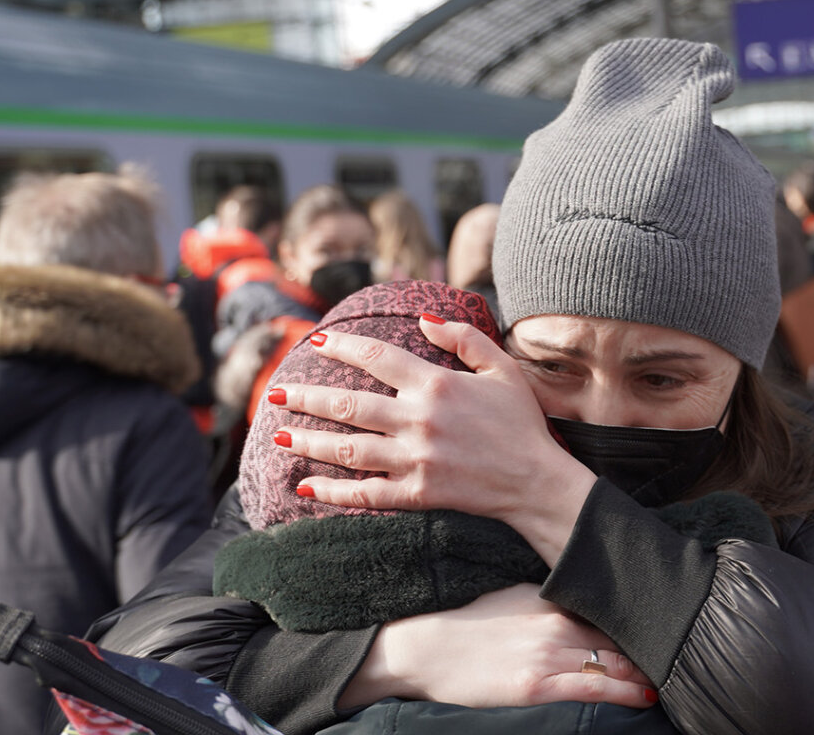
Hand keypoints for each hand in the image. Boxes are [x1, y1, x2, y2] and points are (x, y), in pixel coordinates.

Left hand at [267, 317, 598, 562]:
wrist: (538, 483)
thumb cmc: (522, 424)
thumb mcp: (502, 369)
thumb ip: (464, 339)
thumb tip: (425, 319)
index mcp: (437, 385)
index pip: (377, 357)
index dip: (343, 346)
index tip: (317, 340)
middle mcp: (419, 421)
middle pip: (348, 404)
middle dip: (306, 396)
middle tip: (274, 392)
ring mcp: (415, 460)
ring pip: (348, 449)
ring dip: (309, 442)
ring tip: (279, 436)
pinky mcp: (417, 494)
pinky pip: (366, 493)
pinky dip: (333, 492)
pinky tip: (307, 488)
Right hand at [341, 585, 655, 709]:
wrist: (421, 645)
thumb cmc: (462, 624)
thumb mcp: (511, 599)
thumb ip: (549, 605)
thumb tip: (579, 611)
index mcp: (552, 602)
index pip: (610, 612)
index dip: (641, 622)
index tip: (667, 627)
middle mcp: (557, 624)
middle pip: (621, 637)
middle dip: (652, 648)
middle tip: (685, 655)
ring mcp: (549, 655)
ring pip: (616, 663)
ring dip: (647, 673)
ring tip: (674, 680)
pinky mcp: (537, 685)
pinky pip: (594, 688)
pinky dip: (626, 692)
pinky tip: (646, 697)